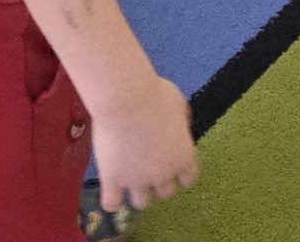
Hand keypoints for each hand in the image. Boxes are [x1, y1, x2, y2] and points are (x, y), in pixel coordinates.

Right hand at [91, 72, 196, 216]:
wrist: (125, 99)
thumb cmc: (155, 95)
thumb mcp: (178, 103)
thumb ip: (181, 121)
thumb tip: (180, 125)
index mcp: (183, 157)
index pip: (189, 179)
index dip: (180, 172)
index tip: (171, 161)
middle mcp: (163, 175)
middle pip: (166, 193)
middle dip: (159, 181)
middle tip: (148, 164)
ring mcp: (137, 180)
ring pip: (142, 203)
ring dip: (138, 192)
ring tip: (130, 177)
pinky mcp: (113, 180)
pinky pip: (112, 203)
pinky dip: (112, 200)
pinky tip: (110, 189)